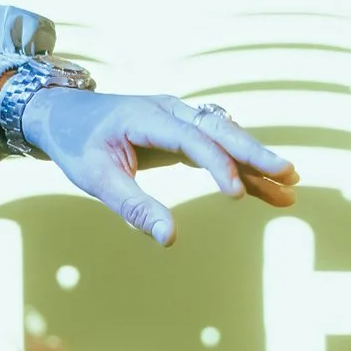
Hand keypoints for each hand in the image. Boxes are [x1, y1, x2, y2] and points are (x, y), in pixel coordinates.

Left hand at [24, 90, 298, 246]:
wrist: (61, 114)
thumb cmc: (76, 144)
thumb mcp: (95, 178)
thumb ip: (132, 206)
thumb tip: (169, 239)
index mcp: (144, 116)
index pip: (190, 137)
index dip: (216, 164)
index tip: (236, 194)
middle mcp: (168, 111)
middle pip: (219, 129)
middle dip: (254, 152)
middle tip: (289, 174)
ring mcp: (179, 119)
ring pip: (226, 137)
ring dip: (256, 162)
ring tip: (289, 190)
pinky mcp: (183, 133)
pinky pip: (219, 148)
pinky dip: (243, 168)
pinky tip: (271, 191)